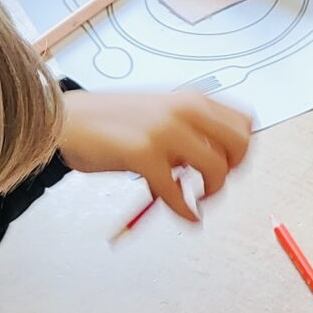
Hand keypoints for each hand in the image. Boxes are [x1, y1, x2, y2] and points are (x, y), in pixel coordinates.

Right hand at [59, 89, 250, 220]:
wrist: (68, 120)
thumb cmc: (111, 120)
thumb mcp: (160, 113)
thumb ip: (189, 130)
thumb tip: (216, 158)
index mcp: (191, 99)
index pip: (244, 122)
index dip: (242, 149)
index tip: (229, 164)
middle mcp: (184, 111)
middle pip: (240, 145)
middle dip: (233, 170)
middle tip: (214, 183)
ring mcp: (166, 131)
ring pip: (216, 170)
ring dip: (211, 192)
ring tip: (195, 198)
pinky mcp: (145, 155)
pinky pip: (177, 193)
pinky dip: (185, 210)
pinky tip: (184, 214)